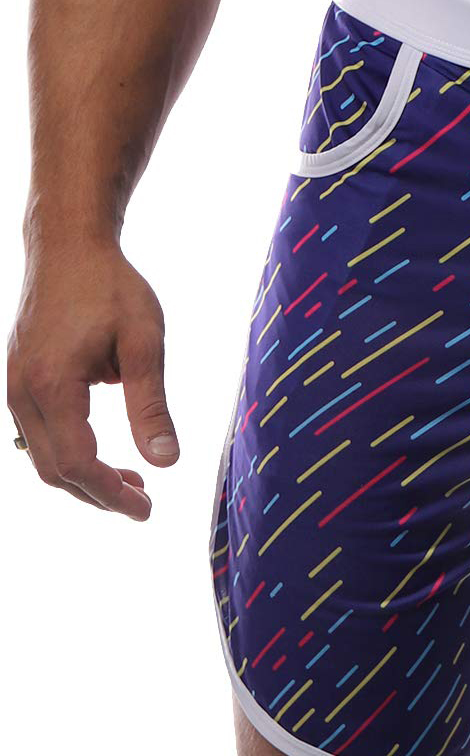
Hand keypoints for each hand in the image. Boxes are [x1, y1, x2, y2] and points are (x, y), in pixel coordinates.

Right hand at [7, 239, 177, 519]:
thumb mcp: (144, 342)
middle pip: (54, 470)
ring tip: (133, 482)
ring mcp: (15, 386)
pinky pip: (37, 433)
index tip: (148, 509)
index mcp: (52, 387)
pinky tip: (104, 453)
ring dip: (84, 477)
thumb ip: (151, 405)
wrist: (68, 245)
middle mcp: (23, 392)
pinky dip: (69, 454)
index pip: (78, 464)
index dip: (112, 495)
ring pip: (42, 455)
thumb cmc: (111, 287)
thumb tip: (167, 462)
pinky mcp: (20, 378)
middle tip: (144, 503)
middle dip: (99, 494)